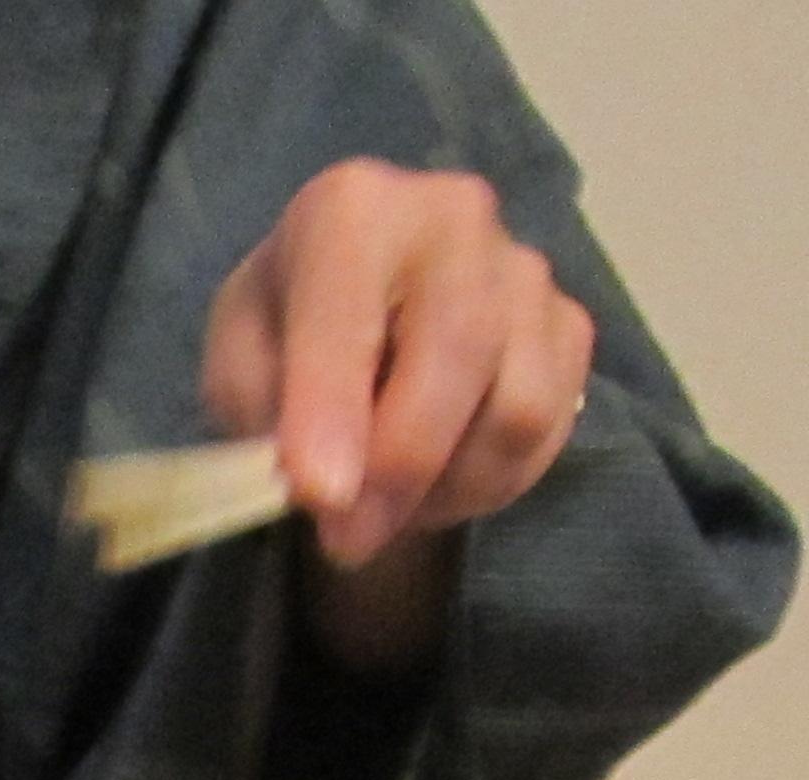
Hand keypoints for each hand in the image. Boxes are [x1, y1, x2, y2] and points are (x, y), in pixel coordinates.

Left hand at [201, 160, 595, 668]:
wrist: (361, 310)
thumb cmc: (286, 333)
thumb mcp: (238, 362)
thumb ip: (264, 409)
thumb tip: (322, 481)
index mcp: (352, 210)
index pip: (348, 310)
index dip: (333, 409)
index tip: (318, 494)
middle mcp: (454, 217)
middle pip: (458, 354)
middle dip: (399, 469)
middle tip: (347, 540)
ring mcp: (526, 269)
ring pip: (516, 406)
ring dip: (447, 486)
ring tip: (387, 505)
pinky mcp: (570, 325)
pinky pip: (547, 431)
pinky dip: (490, 483)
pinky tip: (437, 485)